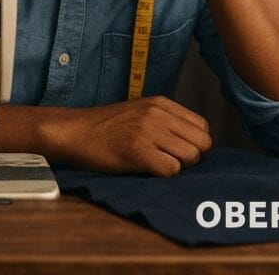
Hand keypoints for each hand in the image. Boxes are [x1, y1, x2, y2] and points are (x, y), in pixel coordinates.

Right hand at [47, 96, 211, 176]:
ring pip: (191, 157)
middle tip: (170, 160)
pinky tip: (146, 168)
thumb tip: (196, 143)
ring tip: (156, 163)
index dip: (196, 143)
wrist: (76, 131)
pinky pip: (172, 170)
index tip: (180, 150)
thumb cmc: (107, 126)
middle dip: (192, 157)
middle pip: (202, 143)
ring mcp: (148, 131)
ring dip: (178, 166)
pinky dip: (163, 174)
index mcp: (160, 103)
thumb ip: (166, 120)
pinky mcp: (138, 151)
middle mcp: (158, 114)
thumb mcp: (140, 111)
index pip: (203, 126)